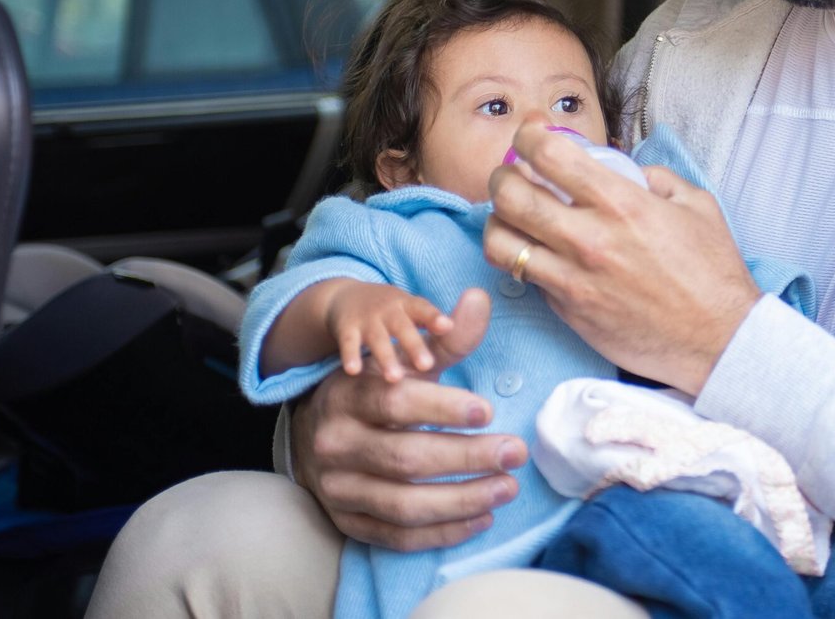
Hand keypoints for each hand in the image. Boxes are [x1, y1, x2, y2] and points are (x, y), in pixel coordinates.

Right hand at [290, 288, 529, 550]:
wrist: (319, 435)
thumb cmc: (379, 393)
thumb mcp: (406, 362)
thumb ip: (448, 339)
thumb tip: (481, 298)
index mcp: (347, 396)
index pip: (395, 404)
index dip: (442, 408)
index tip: (488, 410)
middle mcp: (335, 445)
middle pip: (404, 458)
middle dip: (466, 458)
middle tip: (515, 452)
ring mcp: (338, 489)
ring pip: (403, 505)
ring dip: (462, 501)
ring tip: (508, 487)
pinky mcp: (347, 523)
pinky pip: (398, 536)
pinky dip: (443, 532)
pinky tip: (483, 518)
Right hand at [322, 281, 451, 381]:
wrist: (346, 300)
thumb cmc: (396, 319)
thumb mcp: (419, 320)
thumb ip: (452, 335)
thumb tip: (484, 327)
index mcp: (413, 308)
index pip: (425, 311)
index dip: (434, 318)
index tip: (447, 327)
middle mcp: (391, 311)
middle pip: (403, 326)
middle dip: (414, 344)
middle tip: (427, 365)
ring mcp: (368, 320)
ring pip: (378, 338)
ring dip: (386, 356)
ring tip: (396, 378)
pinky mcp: (347, 330)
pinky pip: (348, 343)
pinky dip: (351, 355)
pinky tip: (355, 371)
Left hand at [483, 118, 761, 393]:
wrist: (717, 341)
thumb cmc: (711, 273)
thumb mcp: (696, 205)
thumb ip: (655, 178)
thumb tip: (624, 168)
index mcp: (622, 204)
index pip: (549, 156)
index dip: (529, 137)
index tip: (531, 136)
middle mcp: (589, 239)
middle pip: (510, 196)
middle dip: (502, 176)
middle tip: (512, 175)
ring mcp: (573, 278)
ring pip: (500, 242)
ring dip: (498, 221)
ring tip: (511, 216)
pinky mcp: (568, 310)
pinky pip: (526, 277)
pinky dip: (523, 259)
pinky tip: (539, 252)